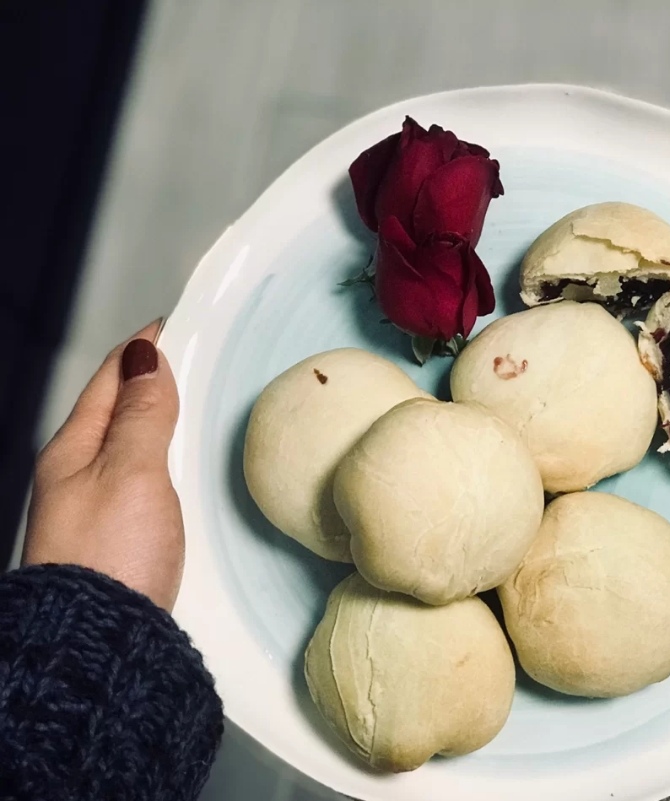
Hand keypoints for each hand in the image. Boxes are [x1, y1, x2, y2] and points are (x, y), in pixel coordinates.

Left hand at [24, 321, 183, 610]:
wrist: (102, 642)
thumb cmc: (111, 556)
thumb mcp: (132, 471)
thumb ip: (144, 415)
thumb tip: (145, 358)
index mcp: (74, 449)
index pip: (111, 378)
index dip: (143, 347)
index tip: (175, 322)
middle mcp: (80, 475)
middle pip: (119, 412)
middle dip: (153, 381)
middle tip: (194, 358)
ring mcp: (99, 509)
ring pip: (132, 448)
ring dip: (162, 423)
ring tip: (198, 407)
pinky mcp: (122, 540)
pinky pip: (145, 482)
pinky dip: (167, 462)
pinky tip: (189, 471)